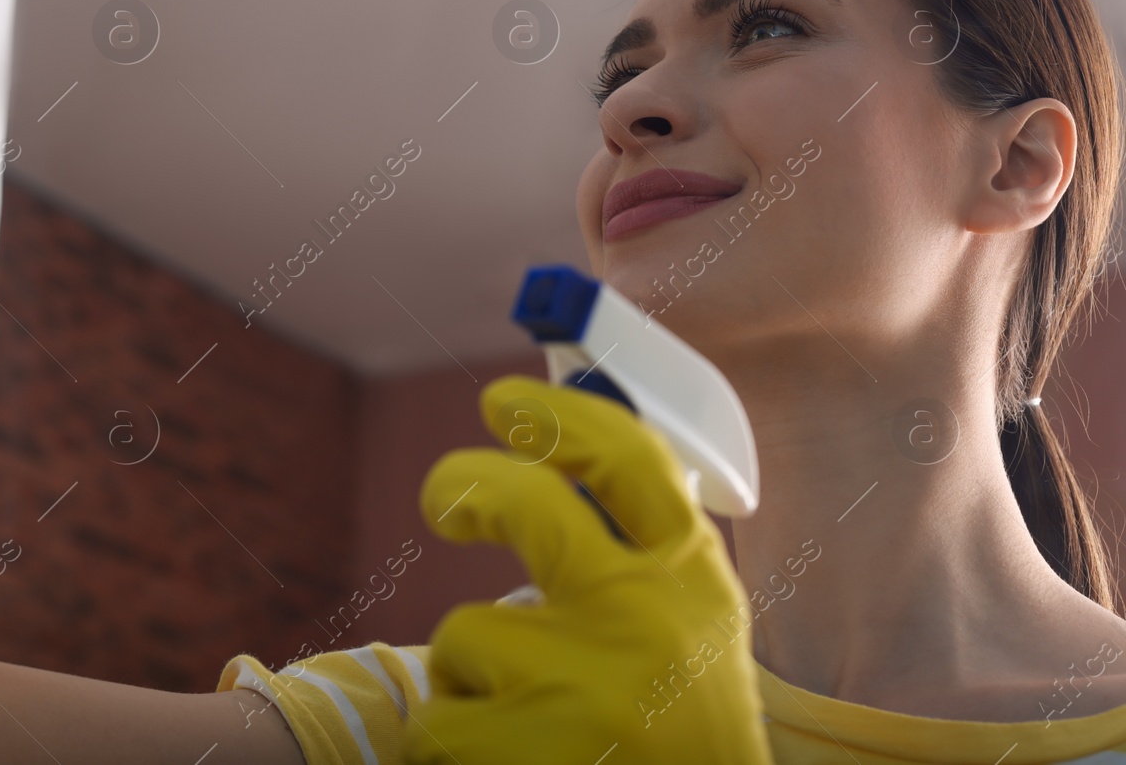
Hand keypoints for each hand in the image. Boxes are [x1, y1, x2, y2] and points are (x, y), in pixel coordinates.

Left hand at [403, 375, 771, 764]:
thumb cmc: (683, 733)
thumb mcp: (692, 634)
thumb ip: (640, 557)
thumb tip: (551, 466)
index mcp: (693, 582)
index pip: (629, 459)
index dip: (558, 417)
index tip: (505, 403)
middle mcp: (645, 619)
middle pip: (525, 504)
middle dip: (465, 485)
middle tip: (444, 498)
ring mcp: (582, 684)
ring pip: (465, 635)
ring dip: (473, 676)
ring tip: (528, 724)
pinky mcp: (518, 747)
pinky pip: (438, 716)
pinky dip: (454, 740)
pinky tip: (508, 762)